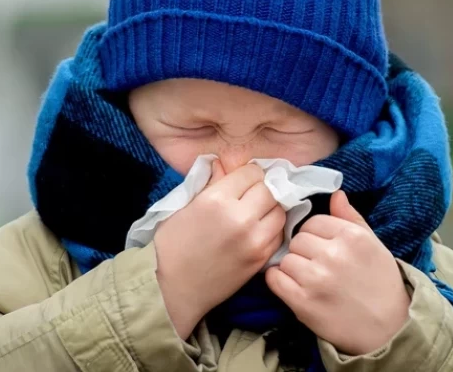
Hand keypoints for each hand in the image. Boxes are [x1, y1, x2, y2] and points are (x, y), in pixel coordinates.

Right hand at [154, 161, 285, 338]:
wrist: (176, 289)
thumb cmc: (173, 246)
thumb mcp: (183, 207)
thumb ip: (208, 183)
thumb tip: (223, 163)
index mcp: (216, 200)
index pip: (251, 172)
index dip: (247, 174)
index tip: (241, 181)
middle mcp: (240, 217)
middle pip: (269, 189)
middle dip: (261, 189)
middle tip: (250, 196)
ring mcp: (254, 239)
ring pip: (280, 210)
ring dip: (270, 208)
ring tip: (257, 212)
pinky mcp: (261, 258)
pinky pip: (279, 233)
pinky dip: (272, 228)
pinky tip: (258, 230)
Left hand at [266, 191, 410, 355]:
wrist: (388, 329)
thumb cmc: (382, 284)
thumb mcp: (374, 245)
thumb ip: (352, 218)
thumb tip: (336, 194)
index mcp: (351, 236)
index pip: (313, 222)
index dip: (316, 235)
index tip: (324, 248)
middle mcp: (333, 254)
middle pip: (297, 239)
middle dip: (303, 251)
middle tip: (317, 266)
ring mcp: (316, 279)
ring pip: (286, 259)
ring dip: (293, 268)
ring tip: (309, 280)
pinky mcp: (302, 302)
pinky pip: (274, 279)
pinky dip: (279, 282)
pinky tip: (293, 287)